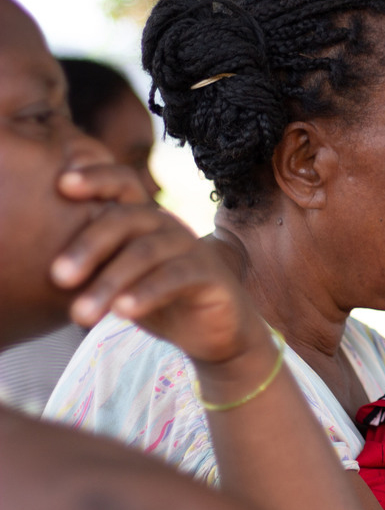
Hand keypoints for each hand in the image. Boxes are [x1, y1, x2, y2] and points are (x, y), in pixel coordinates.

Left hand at [49, 164, 270, 367]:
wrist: (214, 332)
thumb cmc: (159, 301)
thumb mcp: (120, 279)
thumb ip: (94, 264)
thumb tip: (45, 266)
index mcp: (144, 219)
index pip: (123, 183)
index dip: (97, 178)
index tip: (63, 185)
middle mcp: (168, 225)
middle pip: (126, 218)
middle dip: (88, 245)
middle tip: (57, 277)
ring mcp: (192, 247)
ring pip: (145, 253)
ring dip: (109, 282)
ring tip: (80, 315)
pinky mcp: (211, 274)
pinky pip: (174, 278)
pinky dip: (145, 293)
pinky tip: (122, 312)